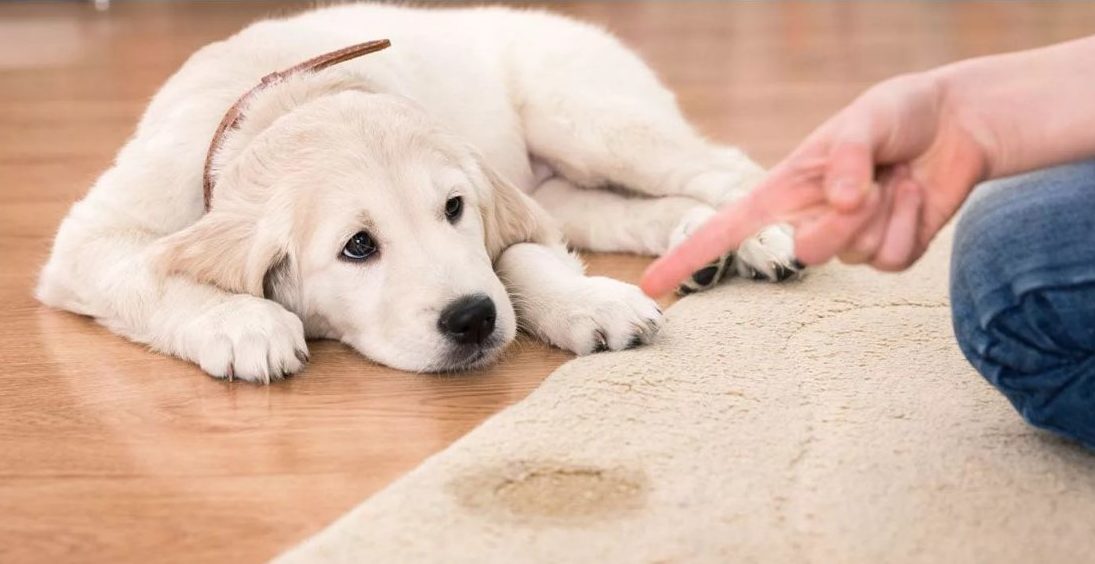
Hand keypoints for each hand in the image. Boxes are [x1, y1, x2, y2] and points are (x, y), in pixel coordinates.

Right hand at [641, 72, 989, 297]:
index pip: (725, 228)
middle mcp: (809, 219)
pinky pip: (892, 260)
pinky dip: (911, 225)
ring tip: (897, 178)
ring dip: (885, 214)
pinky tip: (915, 196)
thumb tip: (839, 201)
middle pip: (806, 253)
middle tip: (872, 183)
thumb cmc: (898, 114)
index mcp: (785, 188)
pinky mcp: (887, 252)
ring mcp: (848, 241)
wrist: (957, 125)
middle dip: (842, 223)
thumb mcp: (867, 117)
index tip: (653, 285)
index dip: (687, 256)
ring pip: (854, 257)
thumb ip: (847, 156)